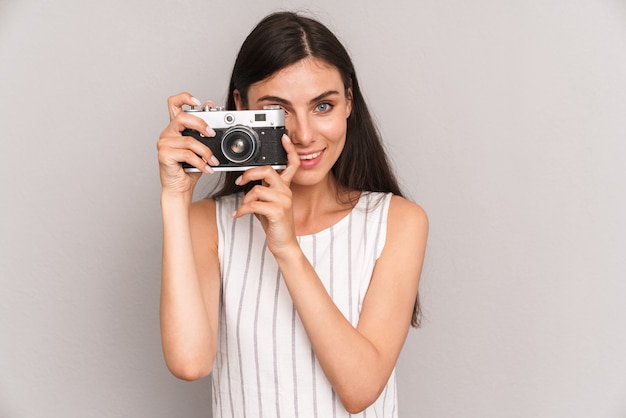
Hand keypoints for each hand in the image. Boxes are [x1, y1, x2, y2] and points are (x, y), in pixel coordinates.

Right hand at [157, 92, 219, 194]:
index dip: (184, 98)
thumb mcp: (201, 147)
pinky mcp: (164, 155)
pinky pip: (187, 154)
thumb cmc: (189, 168)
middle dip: (201, 124)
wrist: (180, 188)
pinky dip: (200, 162)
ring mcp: (164, 143)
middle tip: (212, 134)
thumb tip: (210, 106)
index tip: (198, 102)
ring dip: (206, 152)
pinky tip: (206, 168)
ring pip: (189, 141)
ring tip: (212, 161)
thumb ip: (204, 128)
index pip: (174, 104)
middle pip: (182, 118)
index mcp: (175, 128)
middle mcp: (168, 133)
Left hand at [232, 134, 300, 255]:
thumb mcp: (267, 204)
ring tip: (243, 209)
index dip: (289, 150)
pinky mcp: (278, 211)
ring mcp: (283, 201)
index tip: (284, 138)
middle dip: (250, 174)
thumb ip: (262, 190)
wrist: (283, 244)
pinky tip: (239, 215)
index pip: (292, 164)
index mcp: (285, 188)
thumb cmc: (275, 224)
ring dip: (245, 199)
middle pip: (268, 170)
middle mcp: (286, 192)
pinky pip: (254, 204)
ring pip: (257, 189)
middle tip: (240, 180)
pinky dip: (242, 210)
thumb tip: (247, 182)